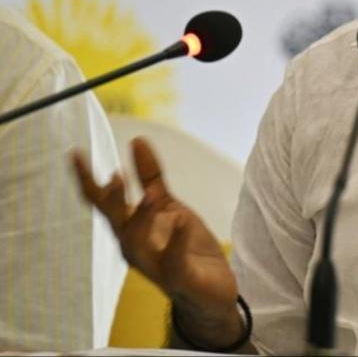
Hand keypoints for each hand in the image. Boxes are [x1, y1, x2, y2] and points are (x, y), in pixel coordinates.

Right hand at [71, 138, 241, 336]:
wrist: (209, 289)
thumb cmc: (182, 245)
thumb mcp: (167, 206)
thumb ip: (150, 177)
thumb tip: (137, 140)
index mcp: (128, 227)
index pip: (101, 202)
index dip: (86, 179)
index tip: (75, 153)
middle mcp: (133, 247)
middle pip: (114, 221)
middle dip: (112, 200)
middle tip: (115, 175)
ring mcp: (154, 264)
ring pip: (137, 242)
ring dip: (142, 217)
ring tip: (150, 194)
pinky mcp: (178, 277)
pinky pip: (173, 260)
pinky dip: (176, 241)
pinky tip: (180, 222)